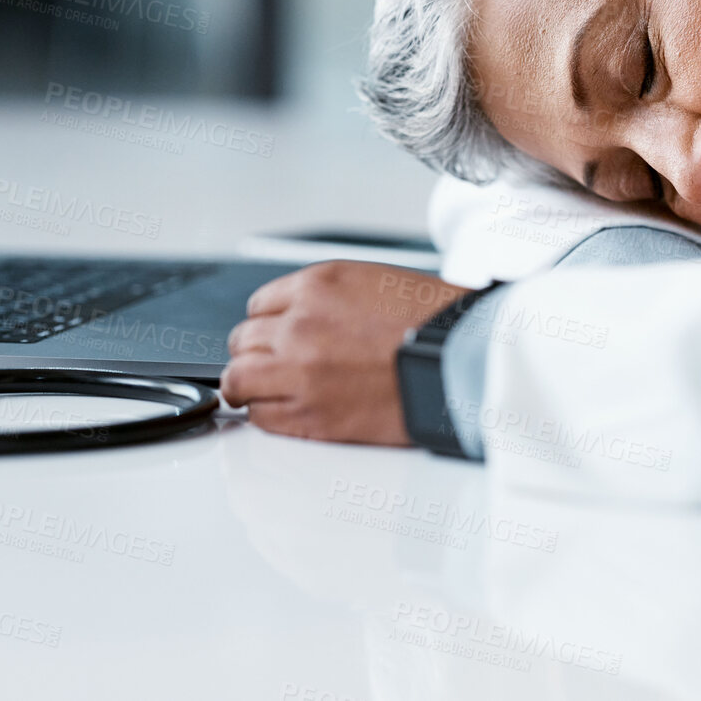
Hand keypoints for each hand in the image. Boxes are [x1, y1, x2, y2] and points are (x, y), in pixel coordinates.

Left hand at [220, 260, 470, 444]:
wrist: (461, 362)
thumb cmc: (434, 324)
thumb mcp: (373, 283)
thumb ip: (326, 299)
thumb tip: (298, 319)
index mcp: (317, 286)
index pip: (258, 306)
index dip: (270, 326)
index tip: (277, 339)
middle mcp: (299, 324)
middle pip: (243, 342)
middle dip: (258, 354)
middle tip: (275, 367)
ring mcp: (298, 370)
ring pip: (239, 380)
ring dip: (251, 386)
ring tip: (268, 393)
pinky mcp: (309, 414)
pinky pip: (260, 417)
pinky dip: (268, 415)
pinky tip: (287, 412)